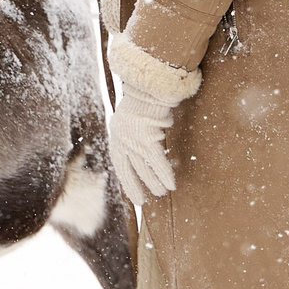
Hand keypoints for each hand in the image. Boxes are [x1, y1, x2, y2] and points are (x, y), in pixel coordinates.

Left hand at [109, 84, 180, 203]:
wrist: (147, 87)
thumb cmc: (144, 100)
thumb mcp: (133, 117)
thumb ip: (136, 131)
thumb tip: (147, 141)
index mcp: (117, 135)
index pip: (120, 163)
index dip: (127, 179)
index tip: (132, 192)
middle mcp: (122, 139)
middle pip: (130, 168)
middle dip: (137, 185)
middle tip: (143, 201)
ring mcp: (133, 139)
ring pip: (144, 167)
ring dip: (154, 182)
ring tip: (162, 193)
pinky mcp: (147, 138)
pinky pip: (157, 161)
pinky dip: (164, 173)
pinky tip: (171, 184)